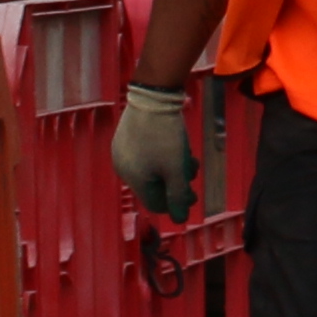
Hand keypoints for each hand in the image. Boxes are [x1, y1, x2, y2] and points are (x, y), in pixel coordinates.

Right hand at [113, 82, 196, 218]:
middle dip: (176, 182)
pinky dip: (162, 155)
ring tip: (188, 157)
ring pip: (152, 169)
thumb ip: (179, 195)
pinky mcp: (126, 136)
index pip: (155, 203)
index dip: (177, 202)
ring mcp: (122, 151)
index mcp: (133, 179)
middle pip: (154, 185)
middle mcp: (123, 168)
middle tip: (193, 172)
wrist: (154, 96)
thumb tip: (180, 221)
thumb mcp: (177, 168)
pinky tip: (176, 144)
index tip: (194, 195)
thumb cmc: (166, 135)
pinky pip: (146, 154)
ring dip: (172, 167)